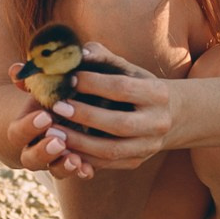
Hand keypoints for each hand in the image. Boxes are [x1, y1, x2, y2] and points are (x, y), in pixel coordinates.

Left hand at [37, 44, 173, 170]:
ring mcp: (149, 146)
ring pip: (111, 150)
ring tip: (52, 131)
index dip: (93, 84)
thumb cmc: (137, 85)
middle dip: (84, 116)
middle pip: (119, 124)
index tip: (68, 79)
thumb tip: (78, 53)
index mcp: (157, 93)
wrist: (168, 115)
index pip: (122, 88)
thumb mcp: (127, 68)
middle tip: (56, 107)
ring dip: (78, 142)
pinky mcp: (136, 162)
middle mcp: (158, 123)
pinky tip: (62, 147)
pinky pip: (106, 165)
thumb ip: (103, 58)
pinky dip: (82, 157)